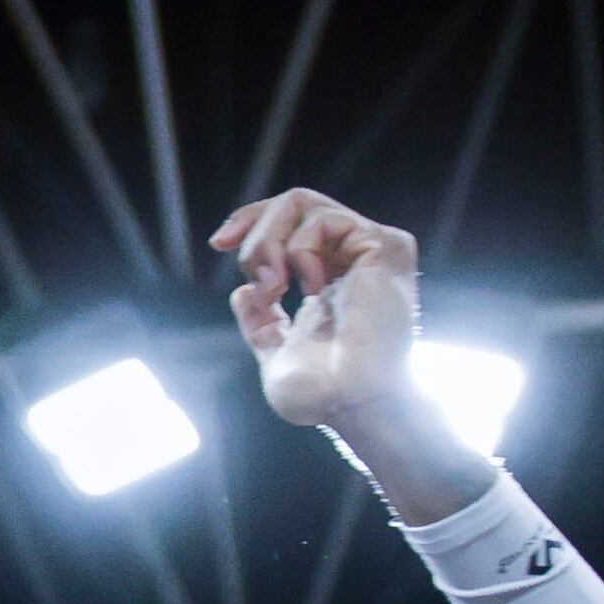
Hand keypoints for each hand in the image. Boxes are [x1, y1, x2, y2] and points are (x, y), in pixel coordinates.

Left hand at [212, 186, 423, 430]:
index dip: (251, 223)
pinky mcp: (385, 246)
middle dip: (254, 230)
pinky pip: (324, 219)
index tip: (218, 243)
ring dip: (267, 244)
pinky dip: (298, 249)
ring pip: (302, 202)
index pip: (294, 225)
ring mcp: (372, 250)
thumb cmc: (321, 394)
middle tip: (247, 272)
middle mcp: (356, 259)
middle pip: (294, 203)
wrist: (347, 401)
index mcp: (334, 281)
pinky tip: (308, 288)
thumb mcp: (276, 354)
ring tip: (273, 289)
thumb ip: (261, 324)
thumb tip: (241, 293)